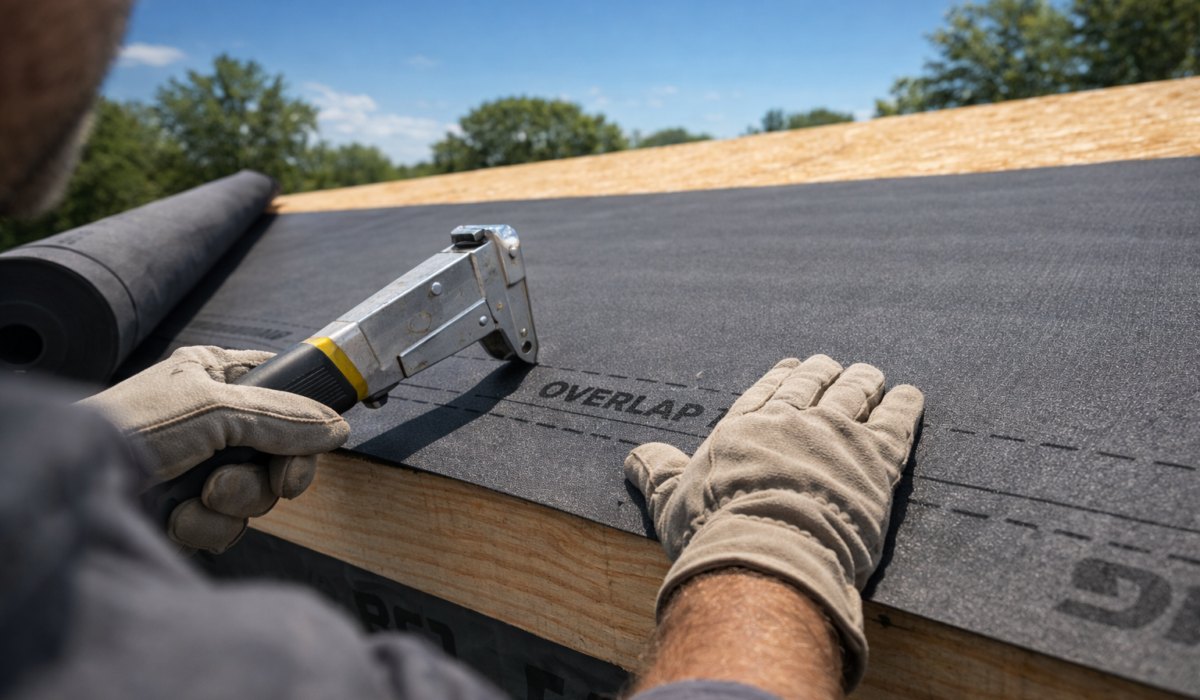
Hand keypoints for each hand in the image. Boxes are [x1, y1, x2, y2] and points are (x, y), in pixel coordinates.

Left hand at [79, 346, 349, 553]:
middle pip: (284, 452)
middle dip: (269, 473)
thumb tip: (338, 427)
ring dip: (234, 502)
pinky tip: (178, 516)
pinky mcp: (190, 510)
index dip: (305, 419)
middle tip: (267, 479)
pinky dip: (207, 526)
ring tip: (200, 495)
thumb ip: (282, 417)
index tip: (316, 441)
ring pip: (260, 493)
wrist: (76, 491)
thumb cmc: (129, 429)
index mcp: (217, 377)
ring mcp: (203, 467)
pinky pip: (230, 526)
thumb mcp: (214, 409)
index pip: (285, 391)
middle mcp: (214, 421)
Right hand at [624, 355, 922, 691]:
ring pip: (854, 394)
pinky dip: (905, 405)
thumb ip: (656, 472)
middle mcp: (790, 421)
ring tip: (871, 374)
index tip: (792, 366)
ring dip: (864, 381)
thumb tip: (635, 456)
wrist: (766, 549)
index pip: (765, 393)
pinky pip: (896, 422)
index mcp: (743, 428)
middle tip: (834, 365)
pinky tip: (910, 395)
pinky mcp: (875, 458)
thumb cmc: (712, 531)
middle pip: (811, 385)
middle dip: (824, 373)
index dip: (781, 378)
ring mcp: (835, 435)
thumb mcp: (670, 500)